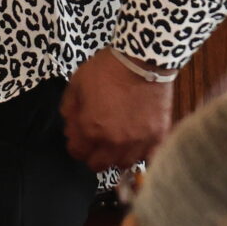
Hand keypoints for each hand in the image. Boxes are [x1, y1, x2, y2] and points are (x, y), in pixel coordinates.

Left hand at [61, 49, 172, 171]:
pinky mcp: (158, 136)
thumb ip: (69, 110)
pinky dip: (139, 153)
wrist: (142, 60)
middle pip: (98, 165)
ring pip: (123, 164)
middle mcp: (113, 142)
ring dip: (116, 156)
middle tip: (96, 141)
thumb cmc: (106, 70)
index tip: (79, 137)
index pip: (77, 153)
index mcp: (90, 129)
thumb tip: (70, 127)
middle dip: (93, 154)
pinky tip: (135, 144)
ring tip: (116, 142)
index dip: (75, 145)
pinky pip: (148, 157)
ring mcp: (138, 141)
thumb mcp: (76, 85)